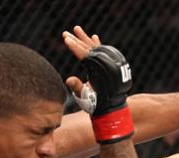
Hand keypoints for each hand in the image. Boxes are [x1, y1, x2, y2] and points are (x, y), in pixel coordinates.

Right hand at [63, 26, 133, 142]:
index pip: (86, 55)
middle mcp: (107, 66)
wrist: (112, 108)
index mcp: (100, 72)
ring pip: (97, 48)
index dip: (75, 47)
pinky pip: (104, 52)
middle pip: (90, 49)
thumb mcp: (85, 98)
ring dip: (86, 39)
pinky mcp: (113, 66)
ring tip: (77, 29)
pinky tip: (95, 37)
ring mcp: (111, 65)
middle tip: (65, 33)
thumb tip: (69, 79)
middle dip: (77, 41)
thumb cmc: (96, 105)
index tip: (66, 39)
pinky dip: (98, 45)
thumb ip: (77, 87)